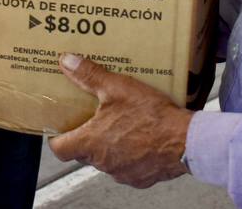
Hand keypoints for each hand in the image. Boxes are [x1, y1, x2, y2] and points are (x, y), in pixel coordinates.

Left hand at [49, 54, 192, 187]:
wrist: (184, 140)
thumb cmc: (150, 115)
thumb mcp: (118, 87)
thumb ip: (89, 75)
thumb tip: (67, 62)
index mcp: (91, 143)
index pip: (59, 149)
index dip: (57, 138)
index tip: (61, 128)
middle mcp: (102, 162)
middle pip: (83, 153)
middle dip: (87, 136)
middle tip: (95, 118)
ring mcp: (121, 173)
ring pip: (106, 160)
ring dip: (110, 146)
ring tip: (122, 125)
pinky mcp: (140, 179)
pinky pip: (127, 168)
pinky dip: (130, 156)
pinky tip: (141, 140)